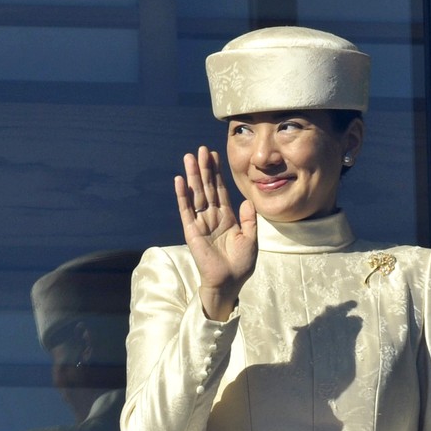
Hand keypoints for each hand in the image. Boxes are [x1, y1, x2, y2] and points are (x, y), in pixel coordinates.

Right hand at [175, 146, 257, 320]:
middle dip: (204, 169)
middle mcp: (212, 217)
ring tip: (189, 158)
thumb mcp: (251, 239)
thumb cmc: (241, 264)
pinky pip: (186, 210)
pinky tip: (180, 181)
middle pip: (207, 188)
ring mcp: (201, 223)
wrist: (229, 282)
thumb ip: (250, 219)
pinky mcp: (192, 231)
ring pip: (196, 195)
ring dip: (193, 176)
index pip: (220, 190)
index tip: (214, 155)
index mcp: (227, 217)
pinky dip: (183, 196)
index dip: (217, 173)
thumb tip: (248, 200)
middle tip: (200, 149)